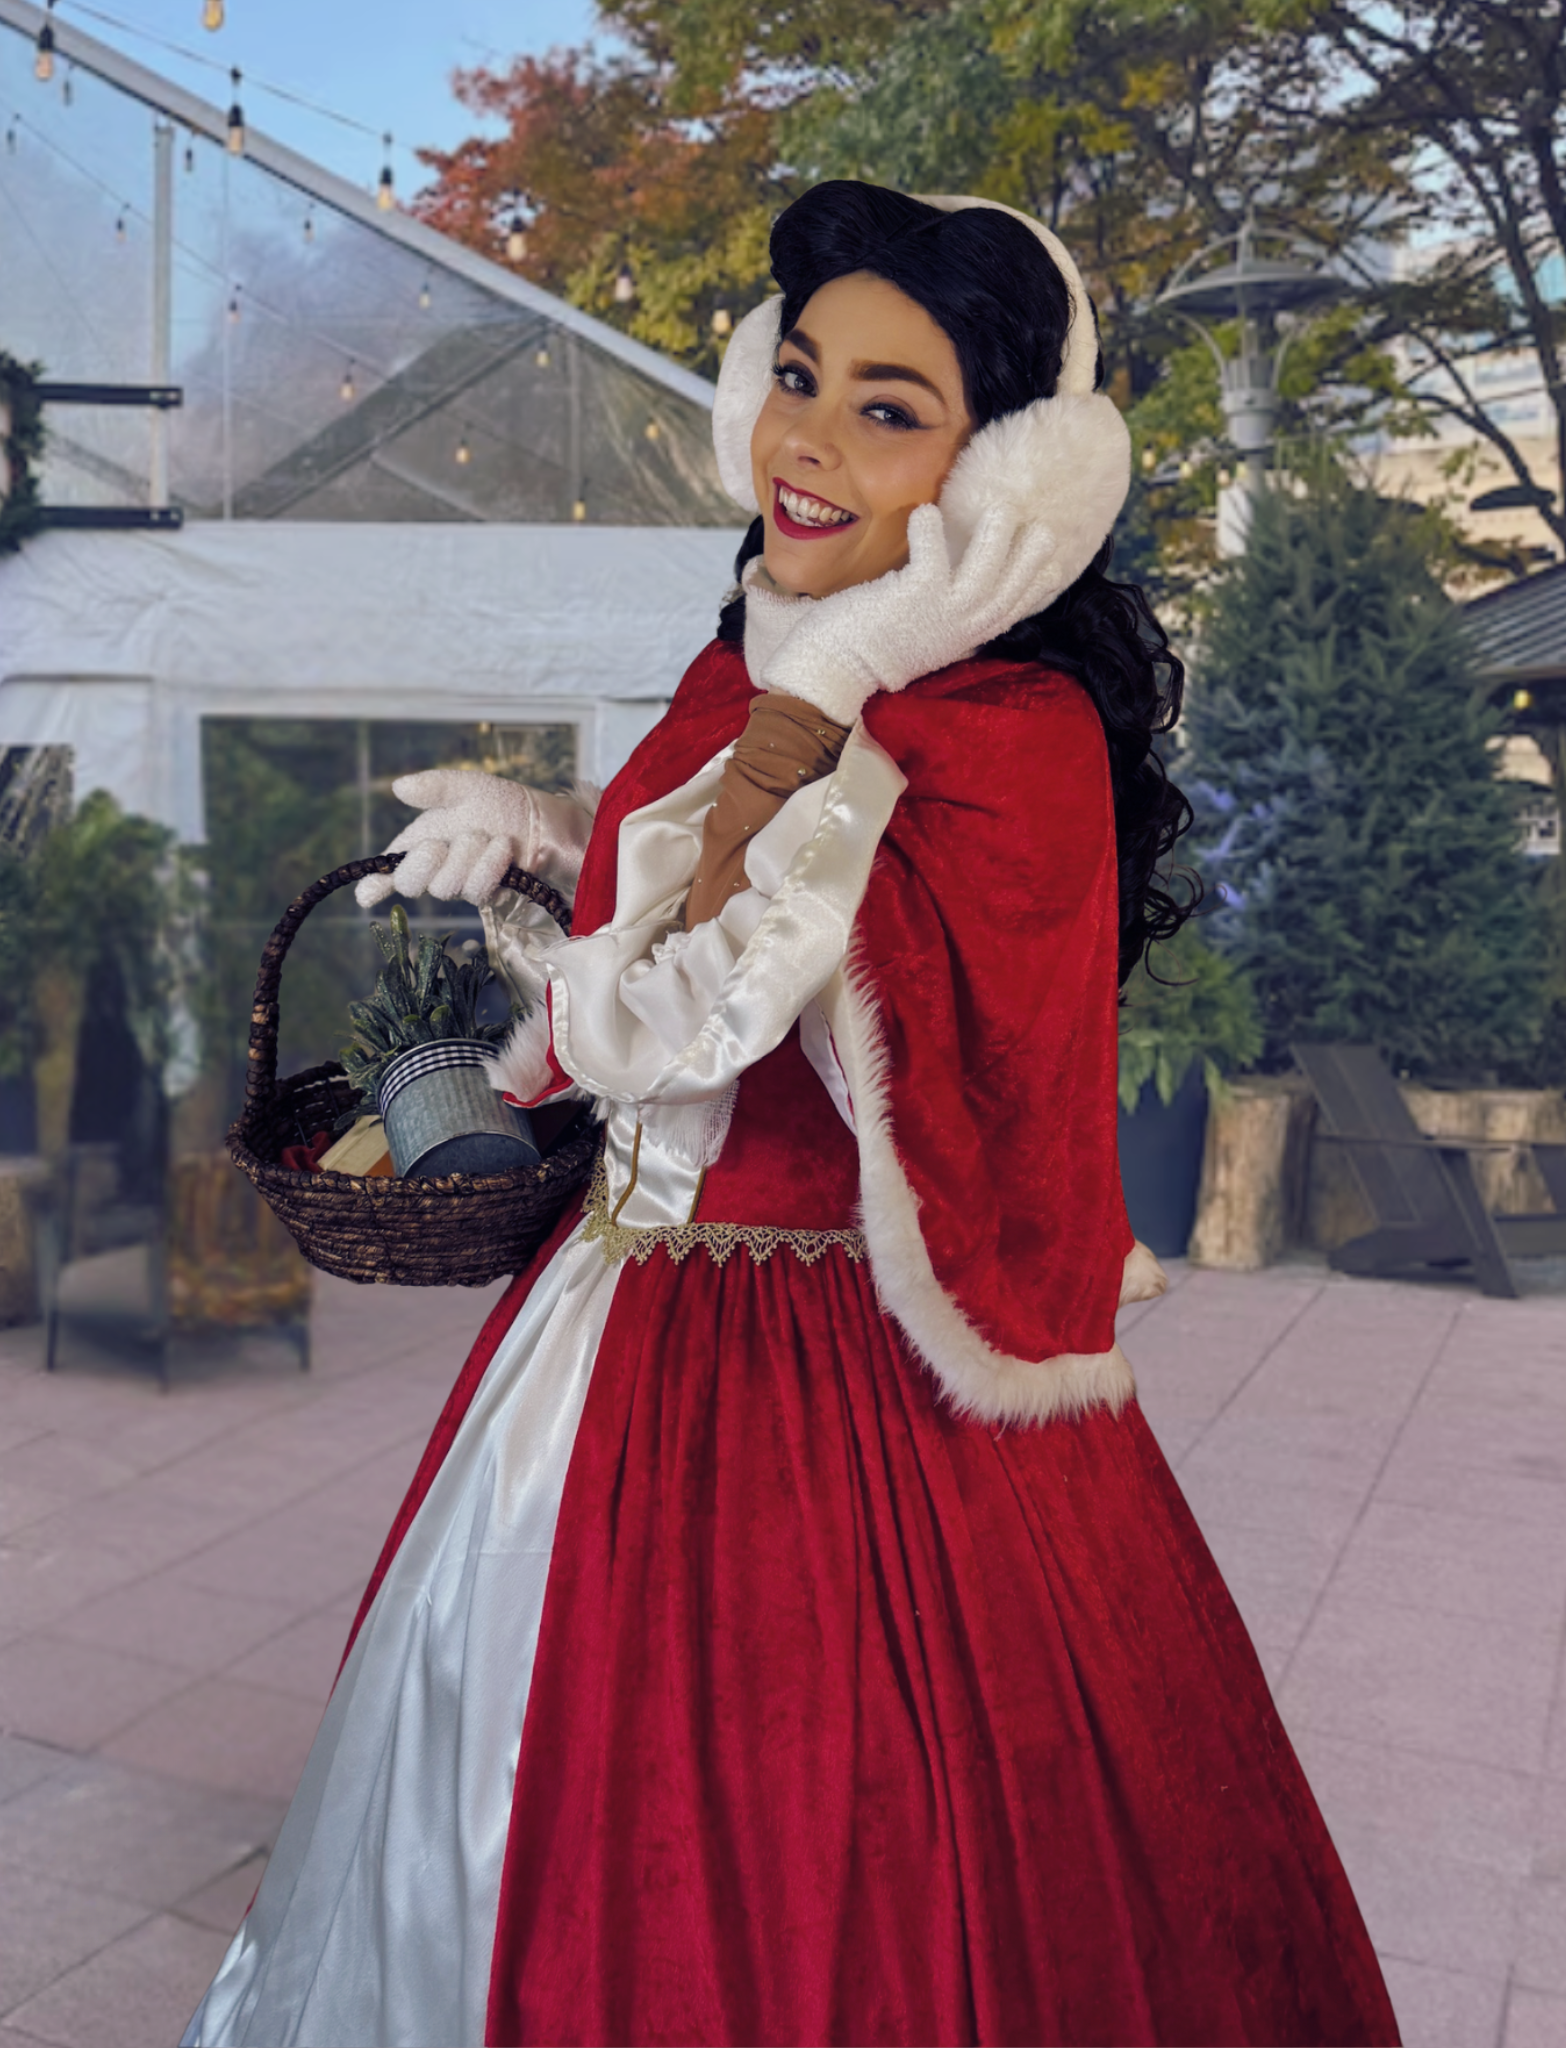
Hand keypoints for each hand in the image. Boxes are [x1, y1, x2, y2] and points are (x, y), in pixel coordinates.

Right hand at [354, 771, 593, 909]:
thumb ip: (434, 788)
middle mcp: (437, 866)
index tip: (366, 894)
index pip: (390, 869)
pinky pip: (477, 889)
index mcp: (422, 841)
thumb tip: (398, 787)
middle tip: (438, 845)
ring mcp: (461, 882)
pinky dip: (489, 865)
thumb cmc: (504, 804)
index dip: (375, 884)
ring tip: (487, 836)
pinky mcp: (487, 894)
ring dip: (467, 857)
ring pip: (446, 886)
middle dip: (421, 864)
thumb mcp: (467, 787)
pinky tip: (503, 847)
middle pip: (410, 883)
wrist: (545, 822)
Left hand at [757, 499, 1068, 723]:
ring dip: (995, 540)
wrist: (832, 670)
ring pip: (982, 574)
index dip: (1035, 587)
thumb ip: (943, 613)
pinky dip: (930, 532)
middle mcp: (958, 629)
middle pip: (1007, 592)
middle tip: (1043, 528)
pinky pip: (931, 558)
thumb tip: (956, 584)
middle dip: (1030, 559)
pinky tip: (926, 511)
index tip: (1054, 565)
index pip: (1010, 612)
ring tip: (1002, 508)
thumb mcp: (921, 634)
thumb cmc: (871, 646)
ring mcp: (937, 615)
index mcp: (963, 637)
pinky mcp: (911, 598)